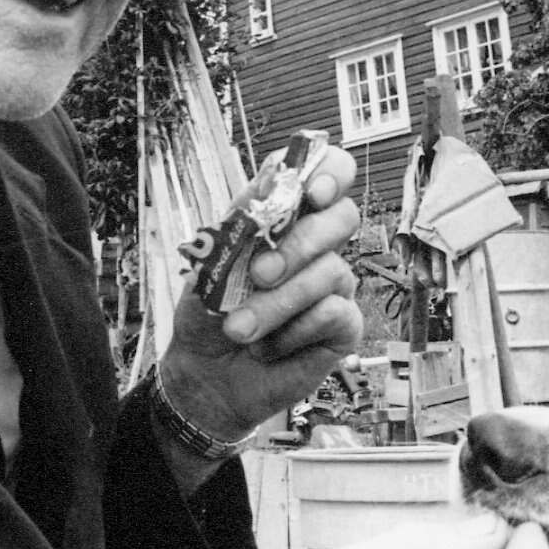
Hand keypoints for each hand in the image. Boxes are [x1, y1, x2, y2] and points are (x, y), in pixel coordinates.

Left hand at [159, 145, 361, 441]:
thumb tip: (275, 178)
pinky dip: (295, 331)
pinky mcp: (344, 325)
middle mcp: (317, 245)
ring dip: (278, 304)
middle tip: (258, 274)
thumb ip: (245, 220)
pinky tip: (273, 346)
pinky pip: (336, 313)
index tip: (310, 194)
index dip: (330, 173)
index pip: (328, 173)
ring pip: (331, 271)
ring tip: (240, 329)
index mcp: (286, 218)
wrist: (205, 376)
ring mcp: (334, 284)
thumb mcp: (212, 262)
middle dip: (299, 245)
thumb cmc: (209, 314)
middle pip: (343, 216)